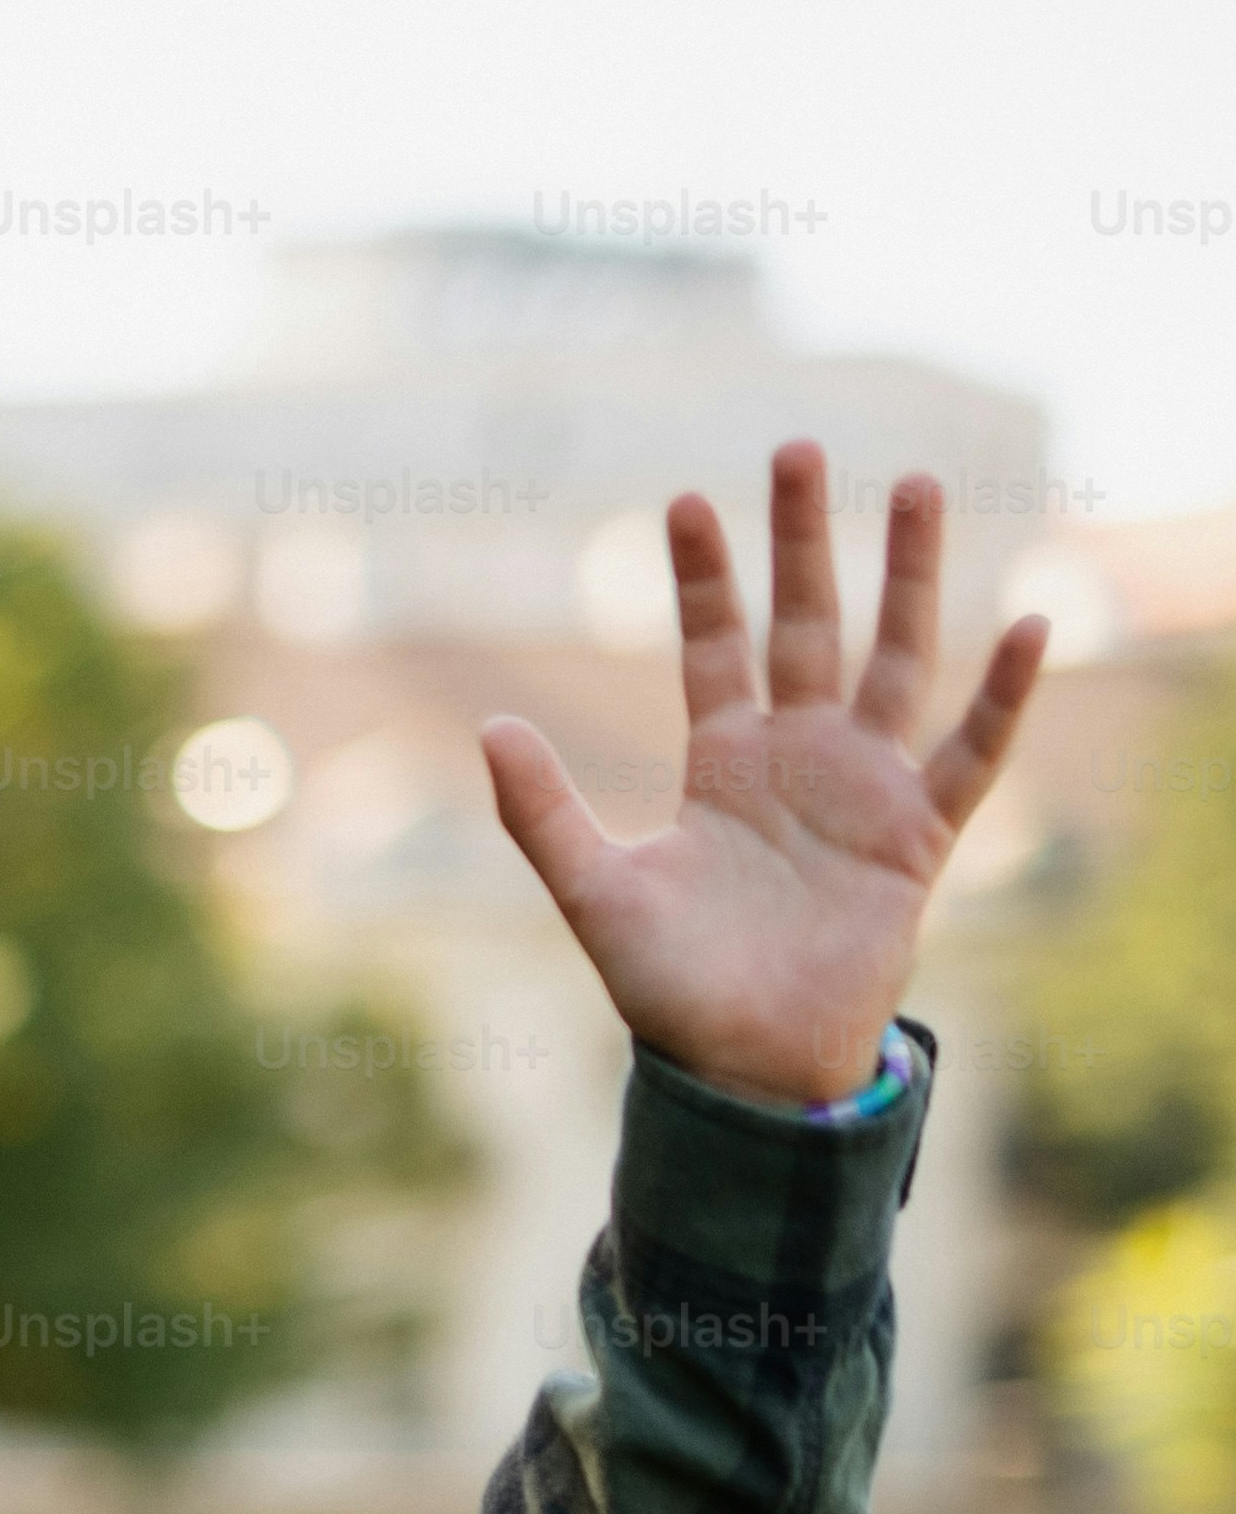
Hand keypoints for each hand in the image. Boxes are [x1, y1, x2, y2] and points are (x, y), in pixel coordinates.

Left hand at [481, 443, 1044, 1105]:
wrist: (742, 1065)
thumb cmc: (668, 987)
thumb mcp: (594, 890)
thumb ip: (542, 813)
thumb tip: (489, 728)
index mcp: (722, 765)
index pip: (714, 647)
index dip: (705, 577)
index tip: (685, 499)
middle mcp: (798, 759)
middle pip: (806, 625)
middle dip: (803, 541)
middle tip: (799, 448)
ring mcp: (864, 789)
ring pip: (895, 660)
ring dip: (907, 578)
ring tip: (913, 487)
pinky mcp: (918, 836)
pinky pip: (971, 754)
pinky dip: (1001, 696)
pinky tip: (1025, 626)